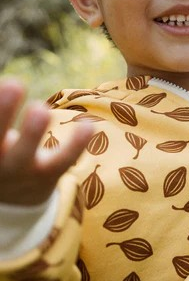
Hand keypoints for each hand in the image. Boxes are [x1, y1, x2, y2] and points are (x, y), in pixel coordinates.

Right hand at [0, 80, 93, 206]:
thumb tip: (10, 84)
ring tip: (41, 108)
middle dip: (3, 112)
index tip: (7, 83)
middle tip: (14, 84)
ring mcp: (22, 171)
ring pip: (25, 155)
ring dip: (32, 132)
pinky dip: (75, 145)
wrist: (15, 197)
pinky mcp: (47, 175)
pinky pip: (62, 162)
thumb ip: (4, 115)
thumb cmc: (2, 151)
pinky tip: (88, 126)